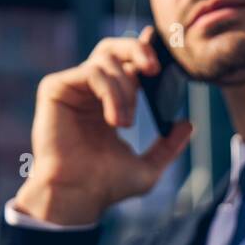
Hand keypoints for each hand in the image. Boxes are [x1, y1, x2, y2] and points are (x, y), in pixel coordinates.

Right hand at [13, 26, 192, 224]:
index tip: (162, 48)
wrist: (79, 197)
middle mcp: (88, 91)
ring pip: (106, 62)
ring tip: (125, 124)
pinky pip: (91, 73)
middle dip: (137, 49)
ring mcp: (71, 88)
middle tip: (155, 68)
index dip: (143, 49)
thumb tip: (189, 123)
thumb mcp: (148, 168)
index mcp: (108, 103)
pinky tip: (114, 120)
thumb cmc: (107, 186)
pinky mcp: (55, 88)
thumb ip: (168, 146)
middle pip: (113, 47)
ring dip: (125, 91)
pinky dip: (110, 93)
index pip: (126, 65)